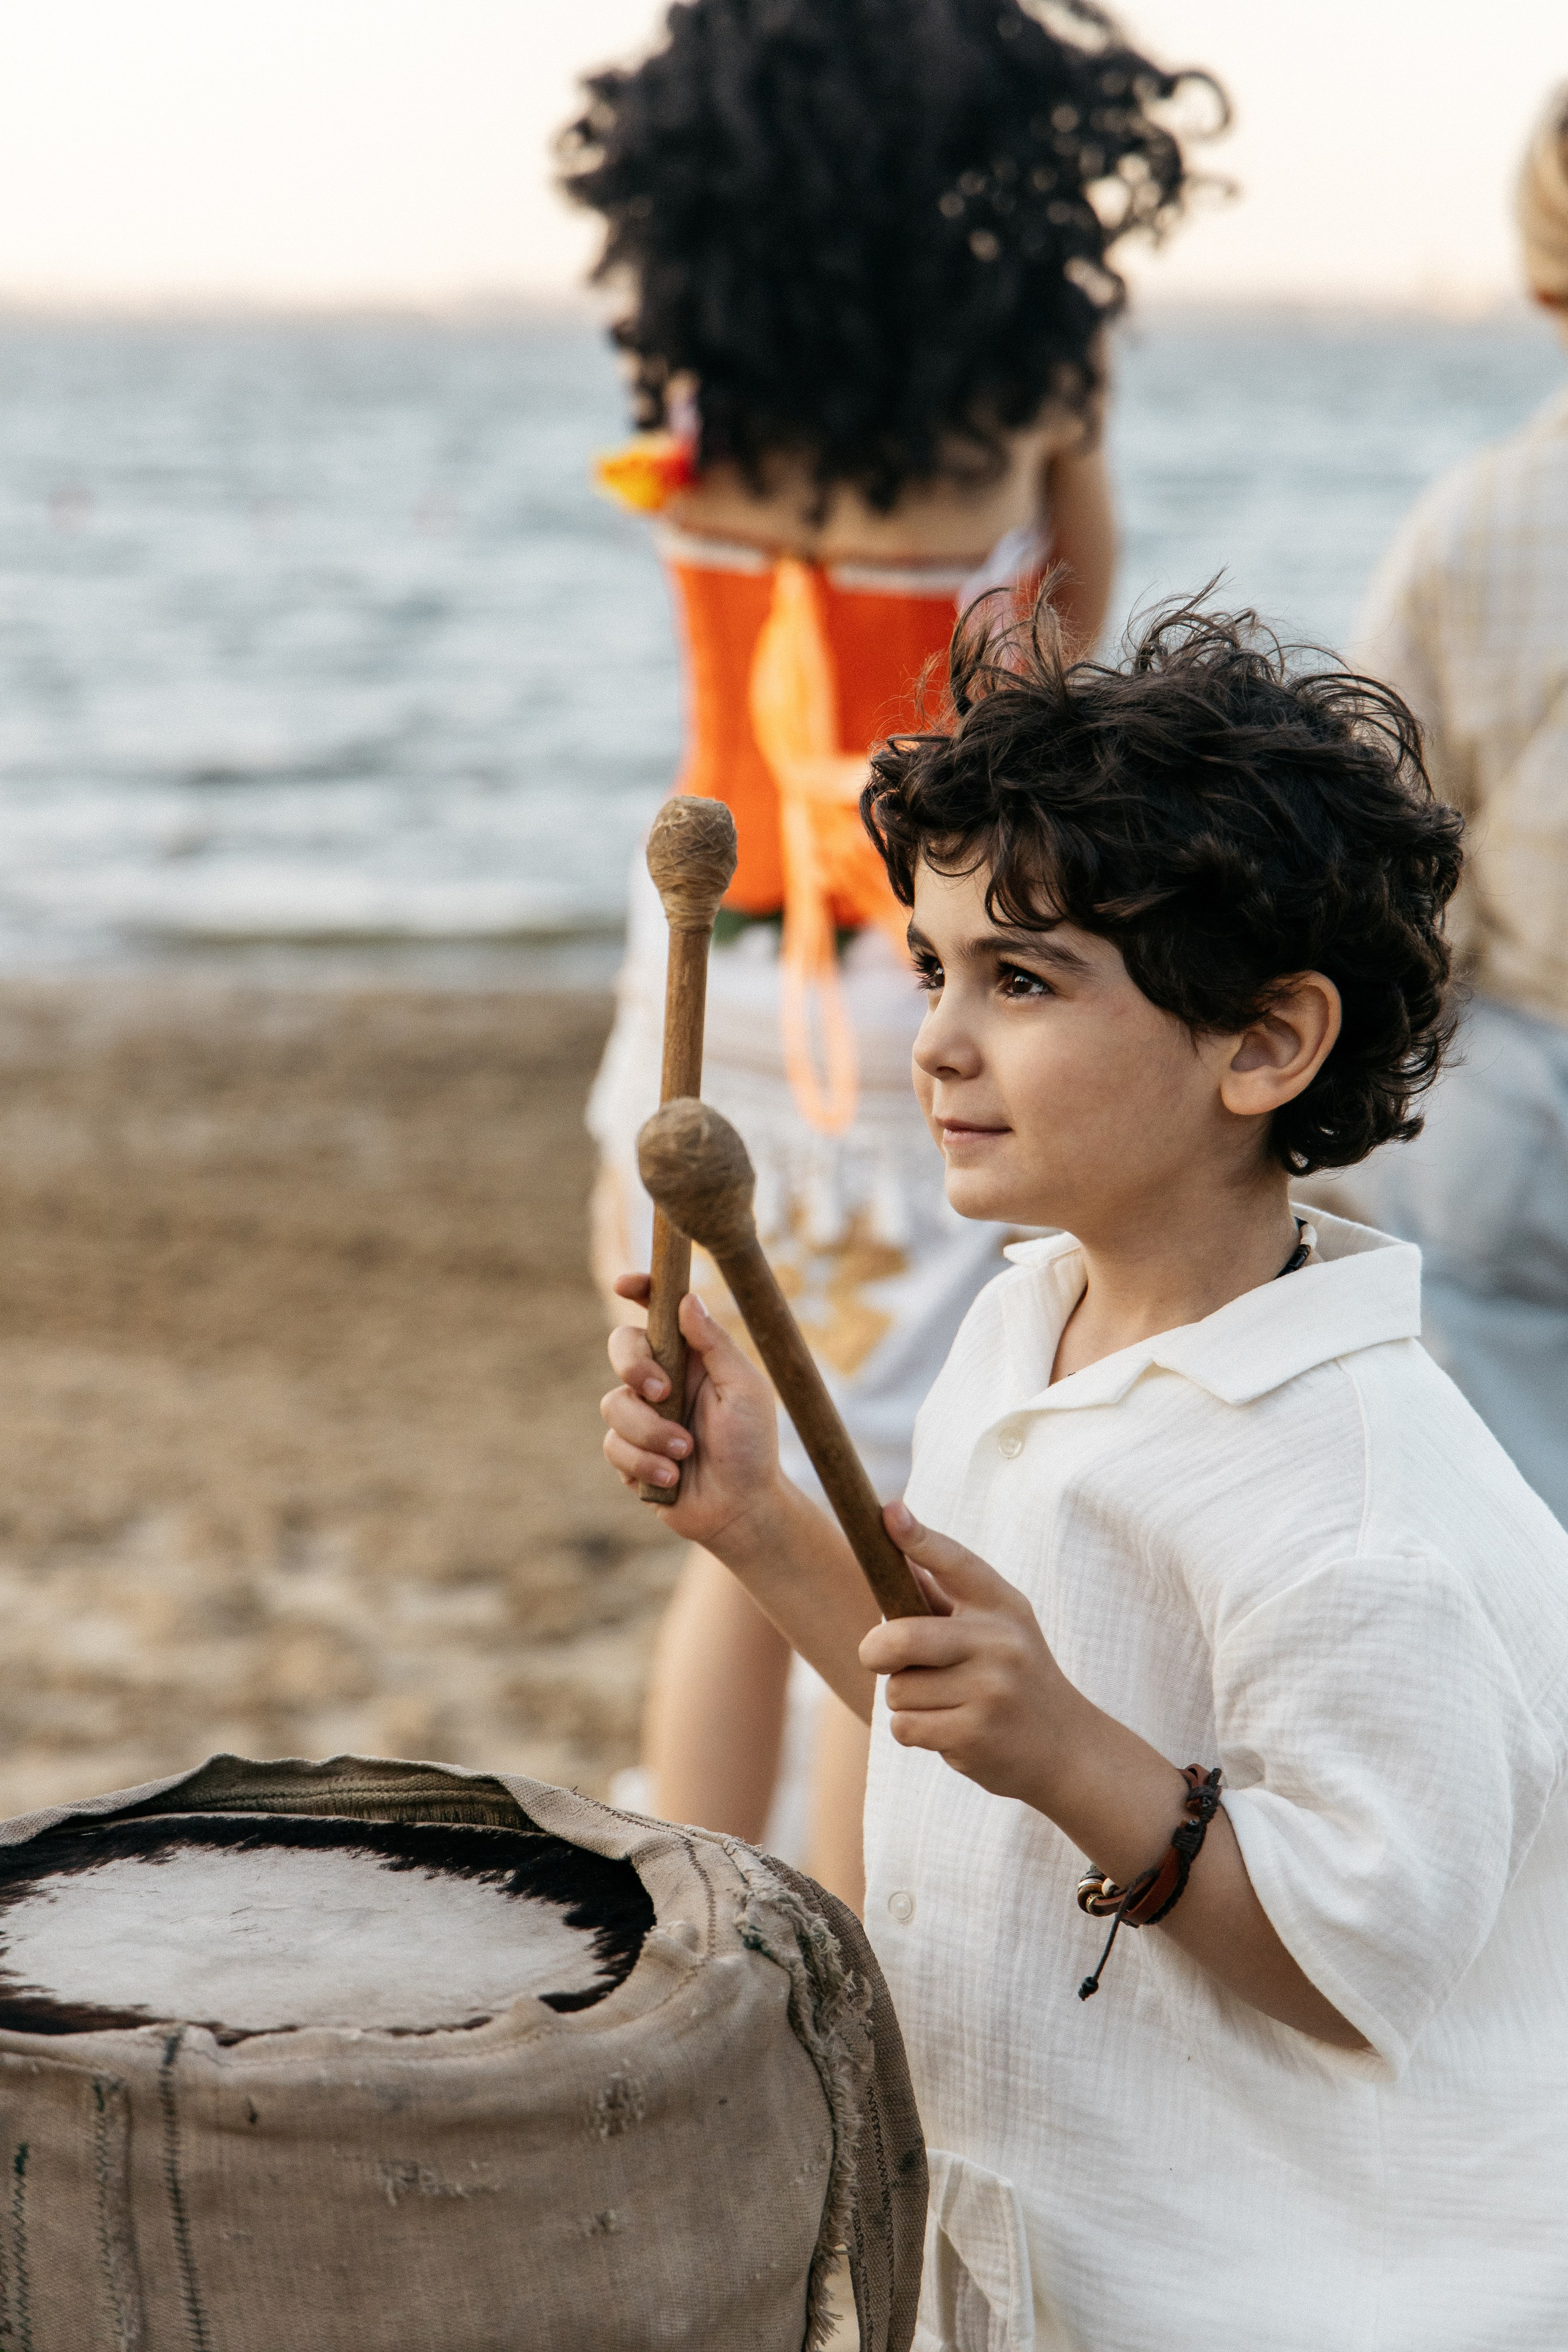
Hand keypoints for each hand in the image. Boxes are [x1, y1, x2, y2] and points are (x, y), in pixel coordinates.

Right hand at [601, 1278, 785, 1551]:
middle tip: (662, 1391)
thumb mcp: (745, 1390)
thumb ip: (715, 1345)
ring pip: (614, 1403)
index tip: (624, 1284)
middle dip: (634, 1366)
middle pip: (621, 1348)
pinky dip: (644, 1462)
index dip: (639, 1291)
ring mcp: (643, 1417)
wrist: (742, 1510)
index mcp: (692, 1358)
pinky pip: (613, 1445)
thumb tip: (687, 1300)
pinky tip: (672, 1477)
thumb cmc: (753, 1446)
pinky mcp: (629, 1454)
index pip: (657, 1313)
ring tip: (686, 1452)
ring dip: (651, 1431)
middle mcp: (663, 1381)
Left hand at [858, 1502, 1078, 1806]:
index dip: (919, 1538)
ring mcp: (991, 1690)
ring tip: (943, 1701)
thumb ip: (946, 1594)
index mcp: (1002, 1604)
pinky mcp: (976, 1734)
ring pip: (897, 1689)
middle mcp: (1000, 1642)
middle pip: (902, 1637)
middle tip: (880, 1657)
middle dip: (876, 1651)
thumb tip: (893, 1536)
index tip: (890, 1513)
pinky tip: (948, 1728)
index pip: (956, 1563)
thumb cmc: (1012, 1675)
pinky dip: (912, 1730)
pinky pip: (905, 1727)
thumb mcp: (996, 1626)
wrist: (1066, 1747)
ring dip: (904, 1699)